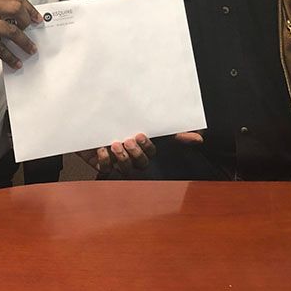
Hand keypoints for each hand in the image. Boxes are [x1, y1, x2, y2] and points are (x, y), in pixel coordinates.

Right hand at [0, 0, 41, 69]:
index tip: (37, 18)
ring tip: (30, 49)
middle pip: (16, 9)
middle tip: (31, 31)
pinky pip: (0, 48)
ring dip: (24, 42)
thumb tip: (23, 18)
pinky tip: (16, 61)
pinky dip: (10, 57)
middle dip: (27, 22)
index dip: (30, 9)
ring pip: (11, 31)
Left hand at [77, 130, 202, 176]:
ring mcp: (116, 162)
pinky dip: (103, 160)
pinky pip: (104, 169)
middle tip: (128, 140)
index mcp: (141, 148)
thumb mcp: (143, 121)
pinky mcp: (100, 163)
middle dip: (134, 153)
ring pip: (123, 169)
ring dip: (120, 158)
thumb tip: (200, 137)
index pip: (149, 153)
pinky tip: (100, 149)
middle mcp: (131, 157)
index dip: (146, 147)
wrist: (91, 121)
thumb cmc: (122, 123)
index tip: (140, 134)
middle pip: (138, 164)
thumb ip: (171, 130)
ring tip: (114, 145)